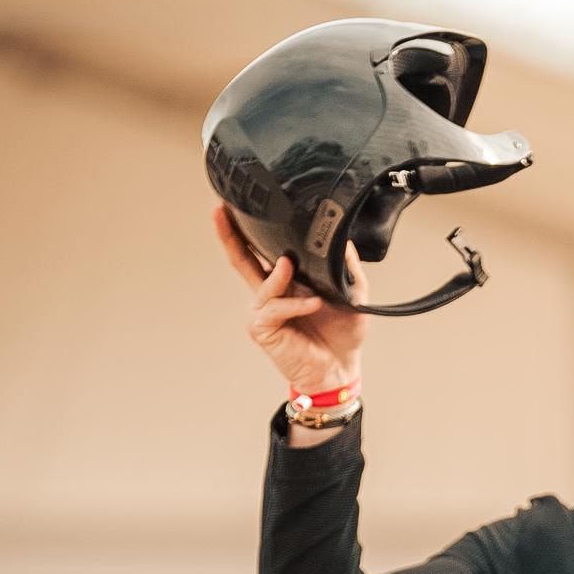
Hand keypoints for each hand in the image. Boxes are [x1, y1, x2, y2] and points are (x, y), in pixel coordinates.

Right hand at [212, 203, 367, 396]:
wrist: (341, 368)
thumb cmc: (342, 333)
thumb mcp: (351, 291)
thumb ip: (345, 265)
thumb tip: (343, 235)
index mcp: (286, 280)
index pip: (262, 250)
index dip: (249, 230)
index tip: (239, 204)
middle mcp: (270, 293)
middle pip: (242, 259)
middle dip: (230, 234)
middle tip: (221, 210)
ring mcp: (264, 311)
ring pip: (262, 283)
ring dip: (280, 275)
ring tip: (291, 266)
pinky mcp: (264, 329)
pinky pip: (273, 308)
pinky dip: (293, 304)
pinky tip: (312, 304)